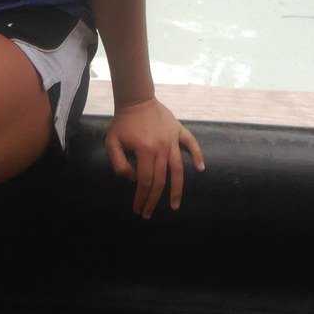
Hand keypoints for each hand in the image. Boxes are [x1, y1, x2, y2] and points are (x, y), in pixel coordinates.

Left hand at [105, 97, 205, 217]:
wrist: (136, 100)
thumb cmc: (123, 123)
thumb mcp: (112, 143)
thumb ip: (119, 164)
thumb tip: (133, 178)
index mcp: (144, 150)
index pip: (144, 181)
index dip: (141, 197)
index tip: (138, 209)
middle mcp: (161, 147)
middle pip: (160, 180)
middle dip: (154, 200)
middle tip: (148, 213)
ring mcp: (172, 139)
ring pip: (177, 169)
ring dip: (177, 189)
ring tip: (175, 205)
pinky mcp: (179, 130)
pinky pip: (191, 143)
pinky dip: (197, 155)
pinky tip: (201, 168)